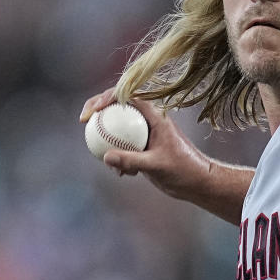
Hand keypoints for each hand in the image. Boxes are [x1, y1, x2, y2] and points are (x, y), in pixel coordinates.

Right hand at [80, 87, 211, 200]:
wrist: (196, 183)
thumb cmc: (183, 169)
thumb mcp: (156, 165)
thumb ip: (132, 160)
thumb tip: (105, 156)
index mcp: (156, 116)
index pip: (128, 96)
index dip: (108, 96)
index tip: (94, 110)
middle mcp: (148, 121)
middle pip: (118, 107)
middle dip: (99, 110)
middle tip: (84, 120)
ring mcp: (144, 134)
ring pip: (117, 129)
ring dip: (107, 141)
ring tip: (109, 160)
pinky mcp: (141, 148)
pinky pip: (121, 147)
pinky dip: (117, 158)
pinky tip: (123, 174)